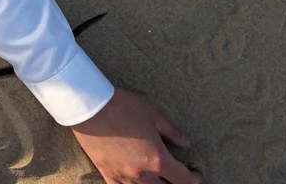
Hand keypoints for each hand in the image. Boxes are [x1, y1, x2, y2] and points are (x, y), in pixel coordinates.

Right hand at [71, 89, 198, 183]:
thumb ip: (172, 133)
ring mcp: (124, 177)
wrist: (89, 108)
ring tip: (157, 177)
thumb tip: (186, 144)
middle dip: (176, 183)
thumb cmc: (123, 108)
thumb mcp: (154, 116)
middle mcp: (143, 174)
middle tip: (178, 175)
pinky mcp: (107, 173)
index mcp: (158, 160)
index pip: (184, 180)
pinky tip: (134, 183)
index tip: (196, 173)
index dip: (195, 179)